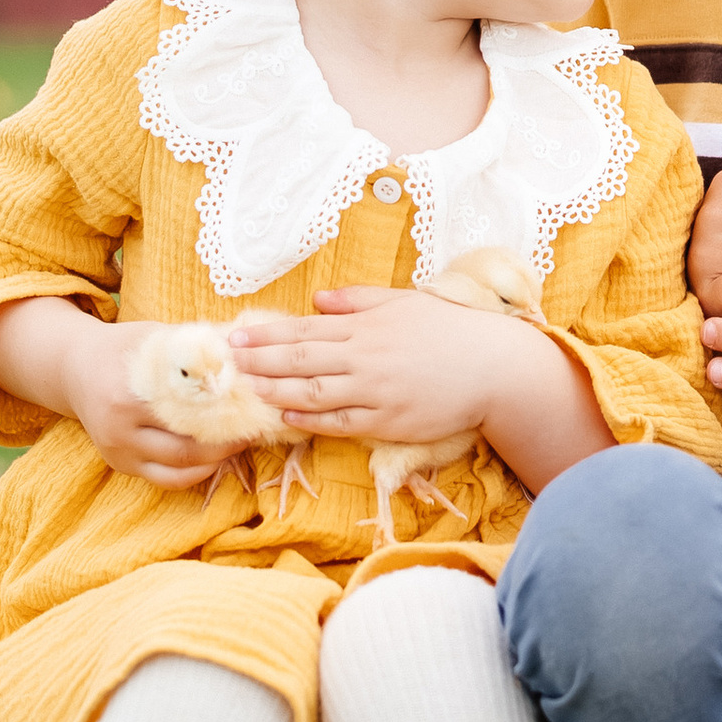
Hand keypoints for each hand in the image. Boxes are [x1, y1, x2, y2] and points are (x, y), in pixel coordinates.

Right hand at [60, 317, 236, 493]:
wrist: (74, 367)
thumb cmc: (123, 348)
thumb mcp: (156, 336)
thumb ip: (194, 348)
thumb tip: (245, 355)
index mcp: (130, 393)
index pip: (188, 412)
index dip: (225, 412)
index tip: (252, 406)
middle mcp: (120, 428)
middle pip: (185, 448)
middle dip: (225, 444)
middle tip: (252, 430)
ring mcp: (118, 451)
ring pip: (177, 470)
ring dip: (213, 462)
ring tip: (238, 445)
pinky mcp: (119, 464)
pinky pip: (164, 479)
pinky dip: (193, 472)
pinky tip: (213, 458)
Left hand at [228, 287, 517, 446]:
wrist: (492, 368)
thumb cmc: (449, 330)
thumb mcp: (403, 302)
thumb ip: (358, 301)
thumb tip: (317, 300)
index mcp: (367, 325)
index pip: (306, 328)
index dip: (268, 335)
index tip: (237, 337)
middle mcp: (365, 356)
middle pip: (302, 359)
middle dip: (261, 361)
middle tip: (228, 363)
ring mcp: (375, 391)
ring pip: (314, 391)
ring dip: (277, 390)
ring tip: (248, 389)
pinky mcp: (387, 420)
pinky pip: (341, 422)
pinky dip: (311, 419)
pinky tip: (287, 416)